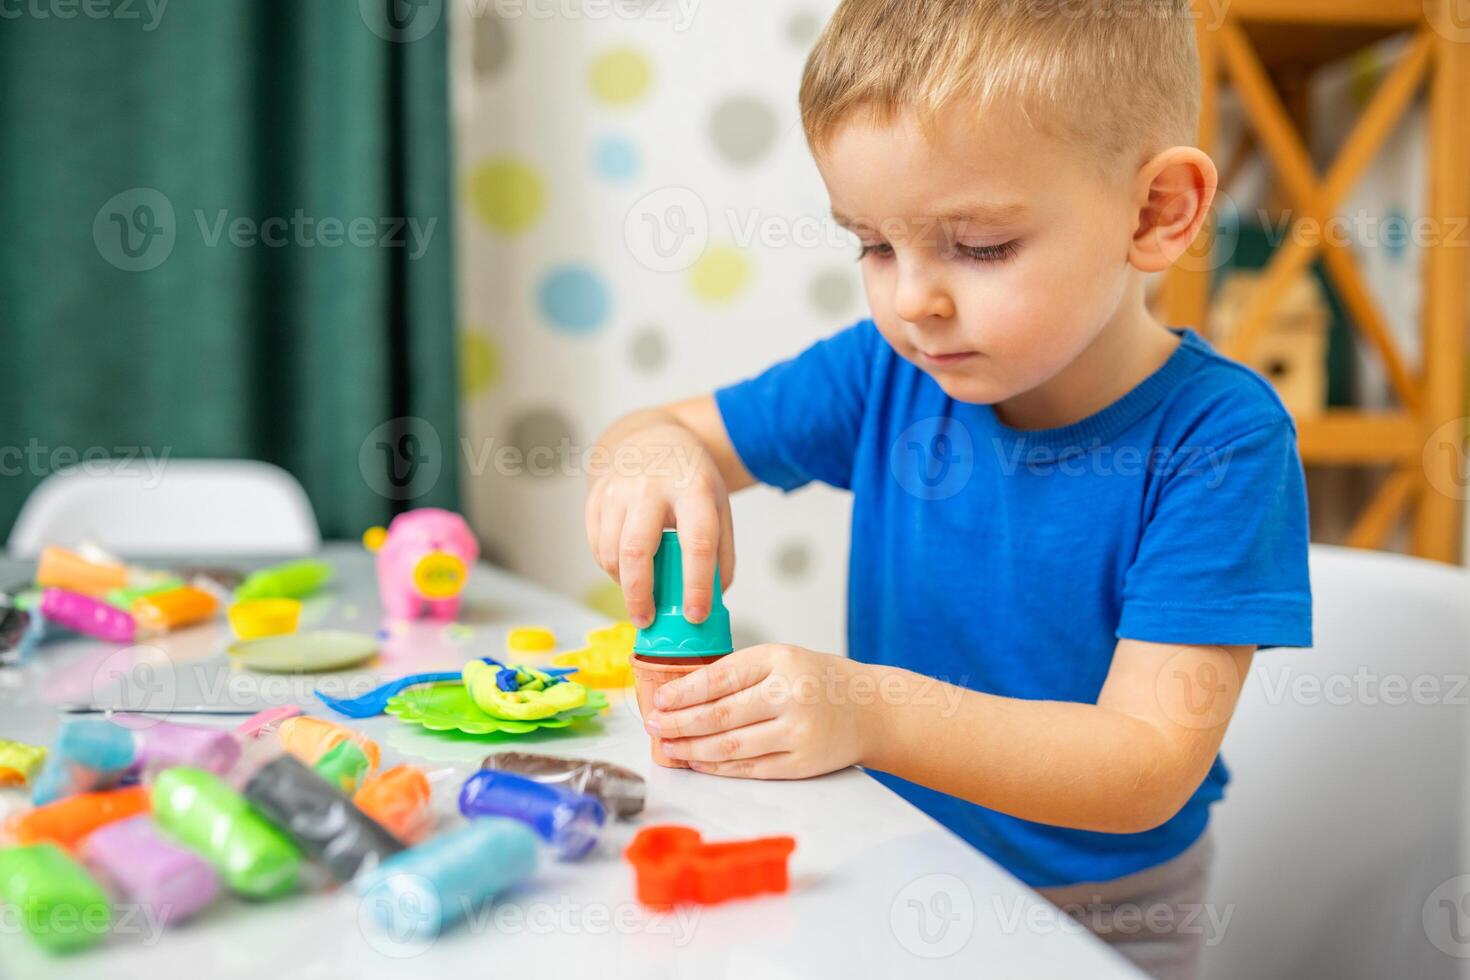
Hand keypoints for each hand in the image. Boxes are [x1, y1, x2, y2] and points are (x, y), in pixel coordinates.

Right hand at [585, 422, 734, 627]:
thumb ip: (721, 553)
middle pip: (638, 550)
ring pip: (611, 552)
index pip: (697, 542)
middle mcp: (651, 487)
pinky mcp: (595, 496)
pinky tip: (625, 569)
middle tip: (646, 621)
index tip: (695, 615)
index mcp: (693, 489)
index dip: (696, 584)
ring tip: (639, 593)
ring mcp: (617, 489)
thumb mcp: (718, 506)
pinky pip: (596, 546)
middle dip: (640, 594)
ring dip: (623, 583)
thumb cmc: (688, 479)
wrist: (650, 437)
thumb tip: (712, 602)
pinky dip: (610, 567)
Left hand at [641, 644, 876, 778]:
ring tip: (669, 746)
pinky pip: (750, 767)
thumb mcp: (784, 658)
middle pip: (720, 714)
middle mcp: (790, 694)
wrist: (872, 709)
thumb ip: (742, 672)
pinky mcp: (802, 762)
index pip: (720, 677)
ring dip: (692, 748)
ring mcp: (797, 731)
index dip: (683, 692)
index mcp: (780, 659)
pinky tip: (698, 761)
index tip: (659, 700)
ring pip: (731, 745)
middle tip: (653, 726)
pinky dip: (718, 766)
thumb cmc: (820, 680)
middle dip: (679, 723)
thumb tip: (684, 693)